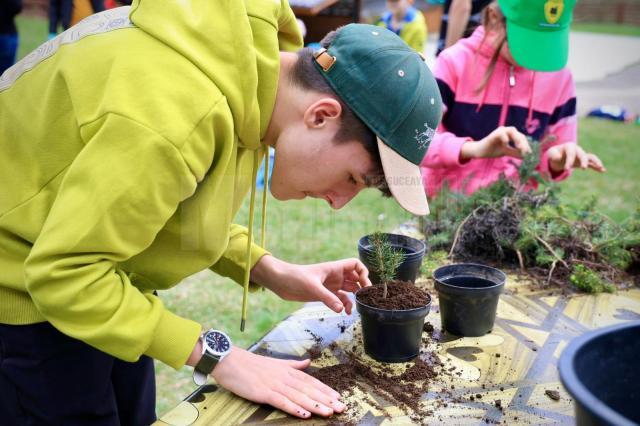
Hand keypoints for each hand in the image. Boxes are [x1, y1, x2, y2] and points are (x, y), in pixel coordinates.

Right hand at [212, 347, 345, 418]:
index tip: (338, 396)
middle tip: (341, 407)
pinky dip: (294, 408)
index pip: (310, 381)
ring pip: (299, 396)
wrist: (230, 361)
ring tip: (329, 412)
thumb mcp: (276, 362)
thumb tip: (308, 362)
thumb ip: (293, 364)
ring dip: (315, 405)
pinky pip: (281, 401)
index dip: (325, 389)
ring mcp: (274, 384)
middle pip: (308, 389)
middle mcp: (284, 377)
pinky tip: (305, 414)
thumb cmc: (251, 363)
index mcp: (287, 370)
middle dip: (326, 399)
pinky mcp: (263, 392)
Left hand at [251, 255, 370, 313]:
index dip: (363, 272)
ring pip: (349, 290)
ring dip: (354, 298)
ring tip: (357, 308)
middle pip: (355, 278)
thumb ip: (328, 298)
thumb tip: (341, 309)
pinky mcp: (324, 295)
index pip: (355, 265)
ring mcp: (330, 286)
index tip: (365, 284)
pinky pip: (339, 300)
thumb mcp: (312, 287)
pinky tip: (344, 313)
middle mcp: (335, 276)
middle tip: (366, 299)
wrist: (280, 282)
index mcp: (334, 268)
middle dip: (362, 287)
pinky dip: (344, 305)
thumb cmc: (295, 277)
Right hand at [460, 126, 531, 160]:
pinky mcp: (493, 134)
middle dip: (523, 143)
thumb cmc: (492, 150)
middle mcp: (506, 130)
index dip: (526, 145)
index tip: (529, 153)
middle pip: (519, 134)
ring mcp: (499, 131)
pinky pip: (501, 134)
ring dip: (517, 139)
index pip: (521, 138)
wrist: (480, 151)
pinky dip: (505, 138)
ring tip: (519, 147)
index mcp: (510, 134)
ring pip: (512, 131)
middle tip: (525, 151)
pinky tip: (506, 145)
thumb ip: (515, 152)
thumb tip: (526, 156)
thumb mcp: (506, 151)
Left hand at [546, 143, 605, 172]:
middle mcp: (578, 150)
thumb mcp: (551, 153)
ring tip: (600, 167)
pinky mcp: (583, 161)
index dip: (569, 160)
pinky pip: (592, 163)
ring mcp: (582, 155)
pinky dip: (597, 167)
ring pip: (590, 157)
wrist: (558, 155)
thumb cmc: (554, 153)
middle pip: (582, 154)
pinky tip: (603, 170)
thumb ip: (553, 155)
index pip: (571, 153)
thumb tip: (558, 158)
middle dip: (583, 161)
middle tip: (583, 168)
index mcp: (569, 146)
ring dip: (595, 162)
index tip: (567, 169)